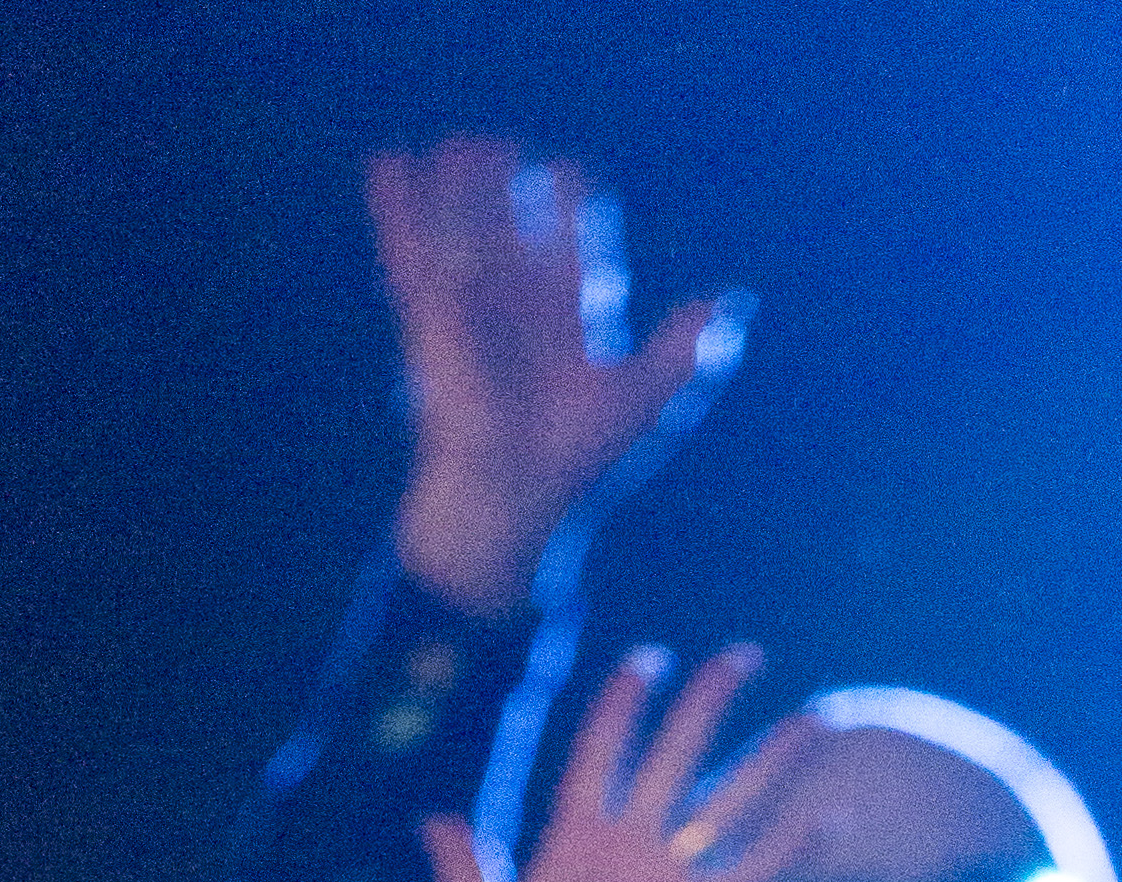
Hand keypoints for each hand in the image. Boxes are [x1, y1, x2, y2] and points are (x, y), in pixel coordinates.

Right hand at [372, 137, 747, 619]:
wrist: (511, 496)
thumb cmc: (575, 461)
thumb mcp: (639, 402)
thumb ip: (680, 353)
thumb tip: (731, 307)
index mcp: (569, 328)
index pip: (576, 258)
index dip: (575, 218)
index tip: (572, 175)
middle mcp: (521, 315)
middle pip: (517, 238)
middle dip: (510, 196)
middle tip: (507, 150)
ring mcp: (474, 313)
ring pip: (467, 237)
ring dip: (462, 192)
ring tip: (460, 145)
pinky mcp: (430, 318)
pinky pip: (412, 255)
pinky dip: (398, 212)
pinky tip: (390, 165)